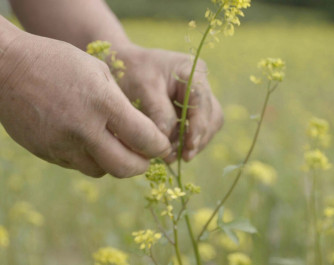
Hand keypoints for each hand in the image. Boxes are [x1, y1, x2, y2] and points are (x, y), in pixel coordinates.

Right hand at [0, 30, 170, 177]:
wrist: (8, 69)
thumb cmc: (59, 62)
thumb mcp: (99, 72)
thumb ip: (121, 105)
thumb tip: (138, 132)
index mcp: (102, 103)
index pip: (143, 138)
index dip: (159, 146)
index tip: (162, 146)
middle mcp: (84, 129)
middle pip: (125, 167)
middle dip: (142, 165)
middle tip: (146, 157)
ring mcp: (63, 145)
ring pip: (102, 171)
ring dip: (116, 164)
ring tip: (117, 147)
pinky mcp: (48, 154)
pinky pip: (79, 166)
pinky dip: (92, 160)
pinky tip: (91, 143)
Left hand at [117, 46, 223, 161]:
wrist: (125, 67)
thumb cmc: (133, 71)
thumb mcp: (143, 87)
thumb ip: (158, 112)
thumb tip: (168, 143)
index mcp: (193, 71)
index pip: (203, 102)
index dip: (199, 126)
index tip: (189, 146)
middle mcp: (201, 85)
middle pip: (212, 117)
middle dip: (198, 139)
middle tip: (180, 156)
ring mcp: (198, 99)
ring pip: (208, 127)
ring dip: (193, 144)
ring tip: (171, 156)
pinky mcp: (191, 112)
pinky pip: (196, 130)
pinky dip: (185, 142)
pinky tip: (172, 151)